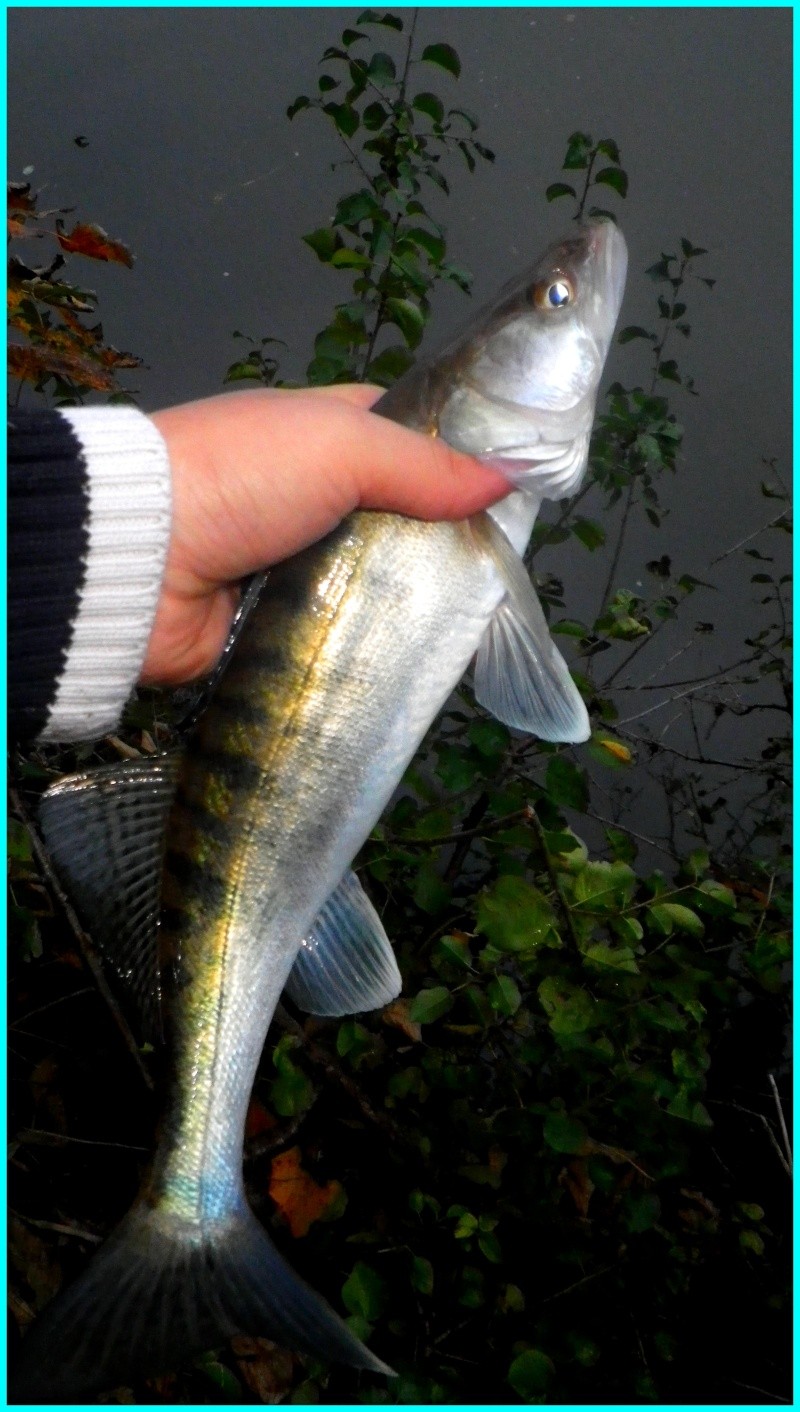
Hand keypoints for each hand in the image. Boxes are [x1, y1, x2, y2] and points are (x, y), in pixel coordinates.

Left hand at [144, 386, 509, 684]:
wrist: (138, 561)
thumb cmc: (240, 477)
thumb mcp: (341, 446)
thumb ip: (425, 463)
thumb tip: (508, 479)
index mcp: (318, 429)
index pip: (403, 433)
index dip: (455, 455)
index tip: (509, 488)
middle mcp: (306, 489)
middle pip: (396, 512)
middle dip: (441, 536)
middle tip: (499, 564)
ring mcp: (291, 555)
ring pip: (374, 573)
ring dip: (410, 591)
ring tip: (471, 610)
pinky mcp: (277, 617)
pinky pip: (341, 624)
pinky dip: (371, 633)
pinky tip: (416, 645)